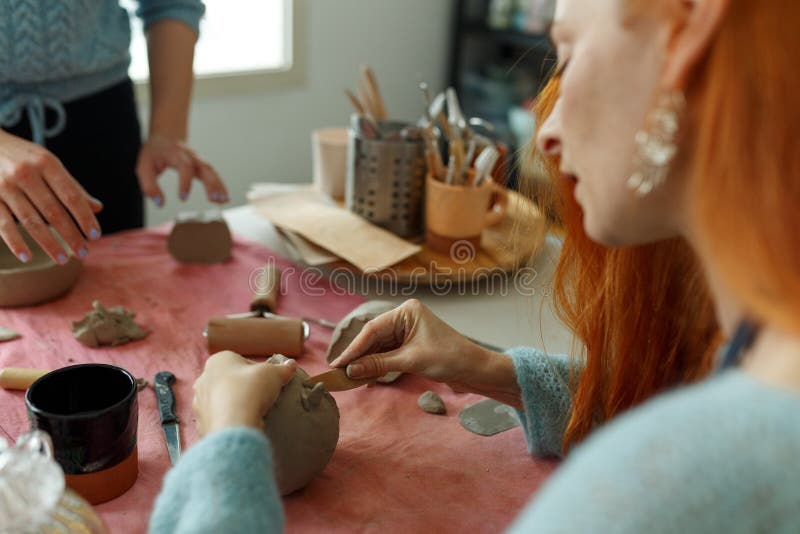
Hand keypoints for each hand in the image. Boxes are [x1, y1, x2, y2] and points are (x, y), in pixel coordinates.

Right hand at [0, 131, 102, 263]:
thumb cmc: (22, 156)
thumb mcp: (48, 163)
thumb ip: (71, 186)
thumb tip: (97, 208)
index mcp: (46, 163)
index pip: (72, 196)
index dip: (84, 218)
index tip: (95, 236)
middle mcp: (25, 173)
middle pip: (53, 212)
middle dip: (71, 235)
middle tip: (83, 253)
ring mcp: (5, 186)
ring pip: (31, 221)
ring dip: (49, 243)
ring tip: (63, 260)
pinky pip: (3, 224)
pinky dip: (15, 243)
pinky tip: (27, 258)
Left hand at [136, 134, 227, 206]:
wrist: (165, 137)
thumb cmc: (154, 153)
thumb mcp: (144, 167)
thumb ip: (149, 186)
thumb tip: (159, 203)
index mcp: (176, 154)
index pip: (185, 166)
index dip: (185, 182)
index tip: (182, 198)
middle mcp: (191, 156)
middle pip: (205, 167)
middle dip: (211, 183)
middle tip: (214, 198)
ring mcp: (199, 160)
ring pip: (212, 172)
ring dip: (219, 186)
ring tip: (223, 200)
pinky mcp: (203, 166)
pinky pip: (214, 175)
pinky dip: (220, 186)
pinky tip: (224, 198)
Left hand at [193, 351, 296, 435]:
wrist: (233, 426)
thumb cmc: (251, 390)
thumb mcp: (274, 374)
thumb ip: (283, 369)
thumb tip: (291, 365)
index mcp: (218, 360)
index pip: (241, 362)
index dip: (257, 372)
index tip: (267, 382)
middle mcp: (203, 378)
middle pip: (229, 381)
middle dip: (243, 387)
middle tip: (260, 397)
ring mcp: (198, 402)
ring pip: (221, 400)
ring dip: (234, 404)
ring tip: (251, 412)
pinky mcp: (200, 423)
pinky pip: (218, 419)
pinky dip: (228, 420)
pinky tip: (241, 424)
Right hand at [330, 299, 514, 396]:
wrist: (474, 370)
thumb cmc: (449, 358)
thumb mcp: (411, 361)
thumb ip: (379, 364)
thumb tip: (351, 369)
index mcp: (407, 311)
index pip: (372, 329)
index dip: (354, 348)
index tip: (338, 363)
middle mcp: (405, 317)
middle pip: (373, 338)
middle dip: (359, 356)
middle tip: (340, 372)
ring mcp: (407, 331)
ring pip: (378, 347)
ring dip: (367, 363)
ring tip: (350, 378)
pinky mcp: (410, 345)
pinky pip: (387, 354)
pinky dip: (378, 366)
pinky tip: (366, 377)